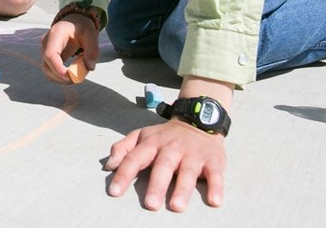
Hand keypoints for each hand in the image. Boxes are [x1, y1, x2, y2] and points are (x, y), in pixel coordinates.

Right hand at [41, 13, 99, 82]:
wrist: (74, 21)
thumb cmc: (82, 26)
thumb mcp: (91, 34)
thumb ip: (92, 50)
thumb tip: (90, 68)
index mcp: (56, 34)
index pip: (50, 54)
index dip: (57, 68)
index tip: (69, 77)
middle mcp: (46, 43)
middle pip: (47, 65)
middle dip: (61, 77)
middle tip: (79, 79)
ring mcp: (45, 50)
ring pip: (47, 71)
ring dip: (61, 78)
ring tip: (78, 75)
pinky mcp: (48, 57)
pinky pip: (50, 71)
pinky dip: (60, 76)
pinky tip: (72, 72)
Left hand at [106, 118, 225, 210]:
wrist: (198, 120)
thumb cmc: (166, 136)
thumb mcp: (142, 135)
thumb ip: (123, 148)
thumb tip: (109, 165)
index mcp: (152, 142)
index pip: (135, 158)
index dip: (124, 174)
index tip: (114, 192)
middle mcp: (172, 147)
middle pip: (163, 166)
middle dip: (157, 185)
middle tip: (150, 205)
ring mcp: (193, 153)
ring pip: (187, 171)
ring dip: (182, 189)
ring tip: (176, 206)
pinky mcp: (213, 159)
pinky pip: (215, 174)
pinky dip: (216, 187)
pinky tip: (214, 201)